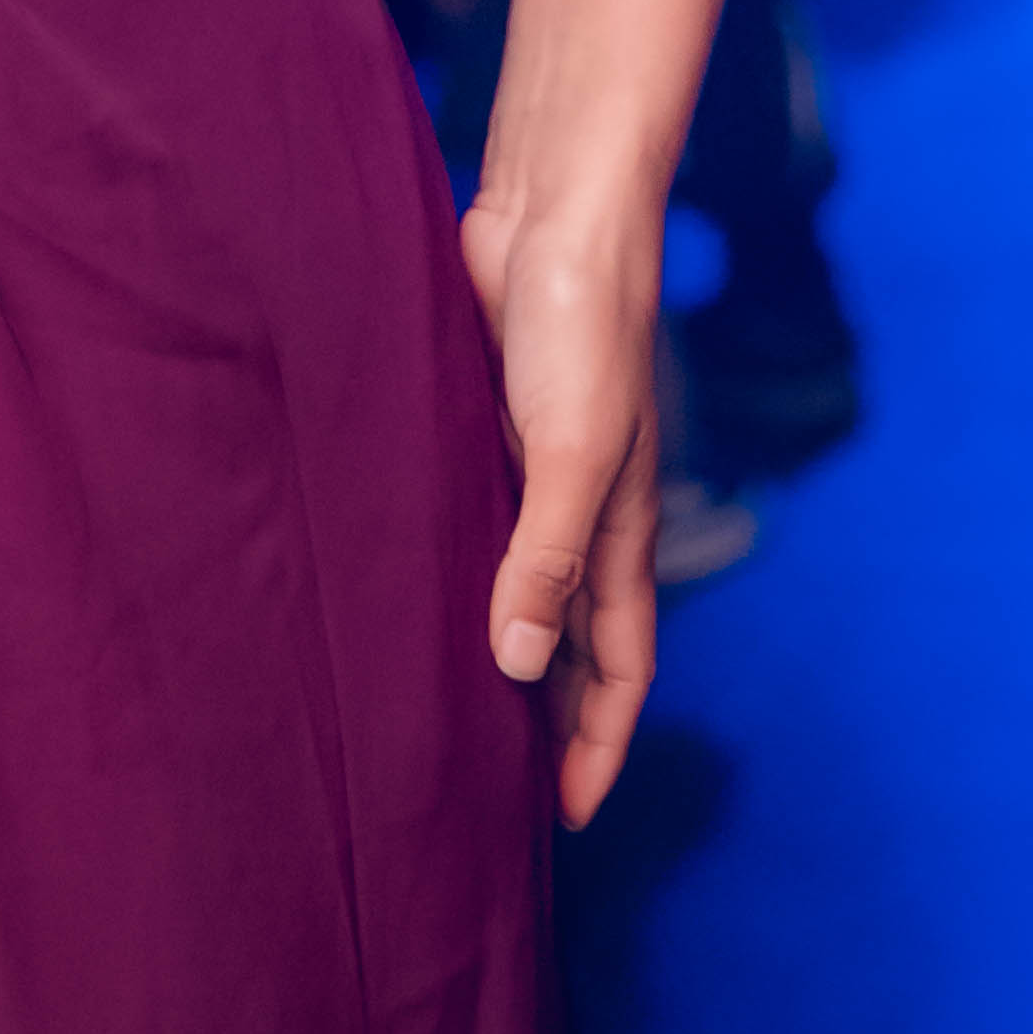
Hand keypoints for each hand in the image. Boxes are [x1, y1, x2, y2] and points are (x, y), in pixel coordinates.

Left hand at [457, 192, 661, 828]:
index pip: (619, 667)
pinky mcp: (486, 431)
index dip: (599, 743)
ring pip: (520, 590)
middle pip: (570, 644)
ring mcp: (532, 474)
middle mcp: (578, 514)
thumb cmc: (584, 328)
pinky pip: (477, 528)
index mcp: (617, 531)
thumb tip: (516, 666)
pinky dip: (459, 573)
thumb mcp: (570, 452)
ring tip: (448, 709)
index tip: (569, 817)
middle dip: (550, 719)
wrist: (557, 216)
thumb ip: (543, 558)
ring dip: (499, 649)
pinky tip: (414, 592)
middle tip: (498, 791)